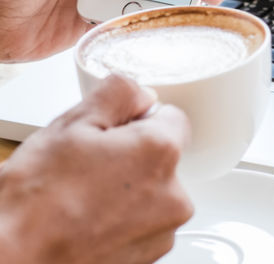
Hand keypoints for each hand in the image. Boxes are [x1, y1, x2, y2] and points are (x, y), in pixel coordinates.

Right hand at [0, 75, 192, 263]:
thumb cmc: (34, 203)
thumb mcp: (72, 124)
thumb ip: (120, 94)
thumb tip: (143, 94)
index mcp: (160, 153)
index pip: (172, 117)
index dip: (137, 121)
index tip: (111, 135)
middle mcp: (173, 197)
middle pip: (163, 157)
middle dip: (133, 156)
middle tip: (89, 168)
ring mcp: (161, 234)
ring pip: (153, 193)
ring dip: (128, 191)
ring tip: (84, 199)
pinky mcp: (147, 261)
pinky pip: (143, 225)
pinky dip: (121, 222)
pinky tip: (87, 223)